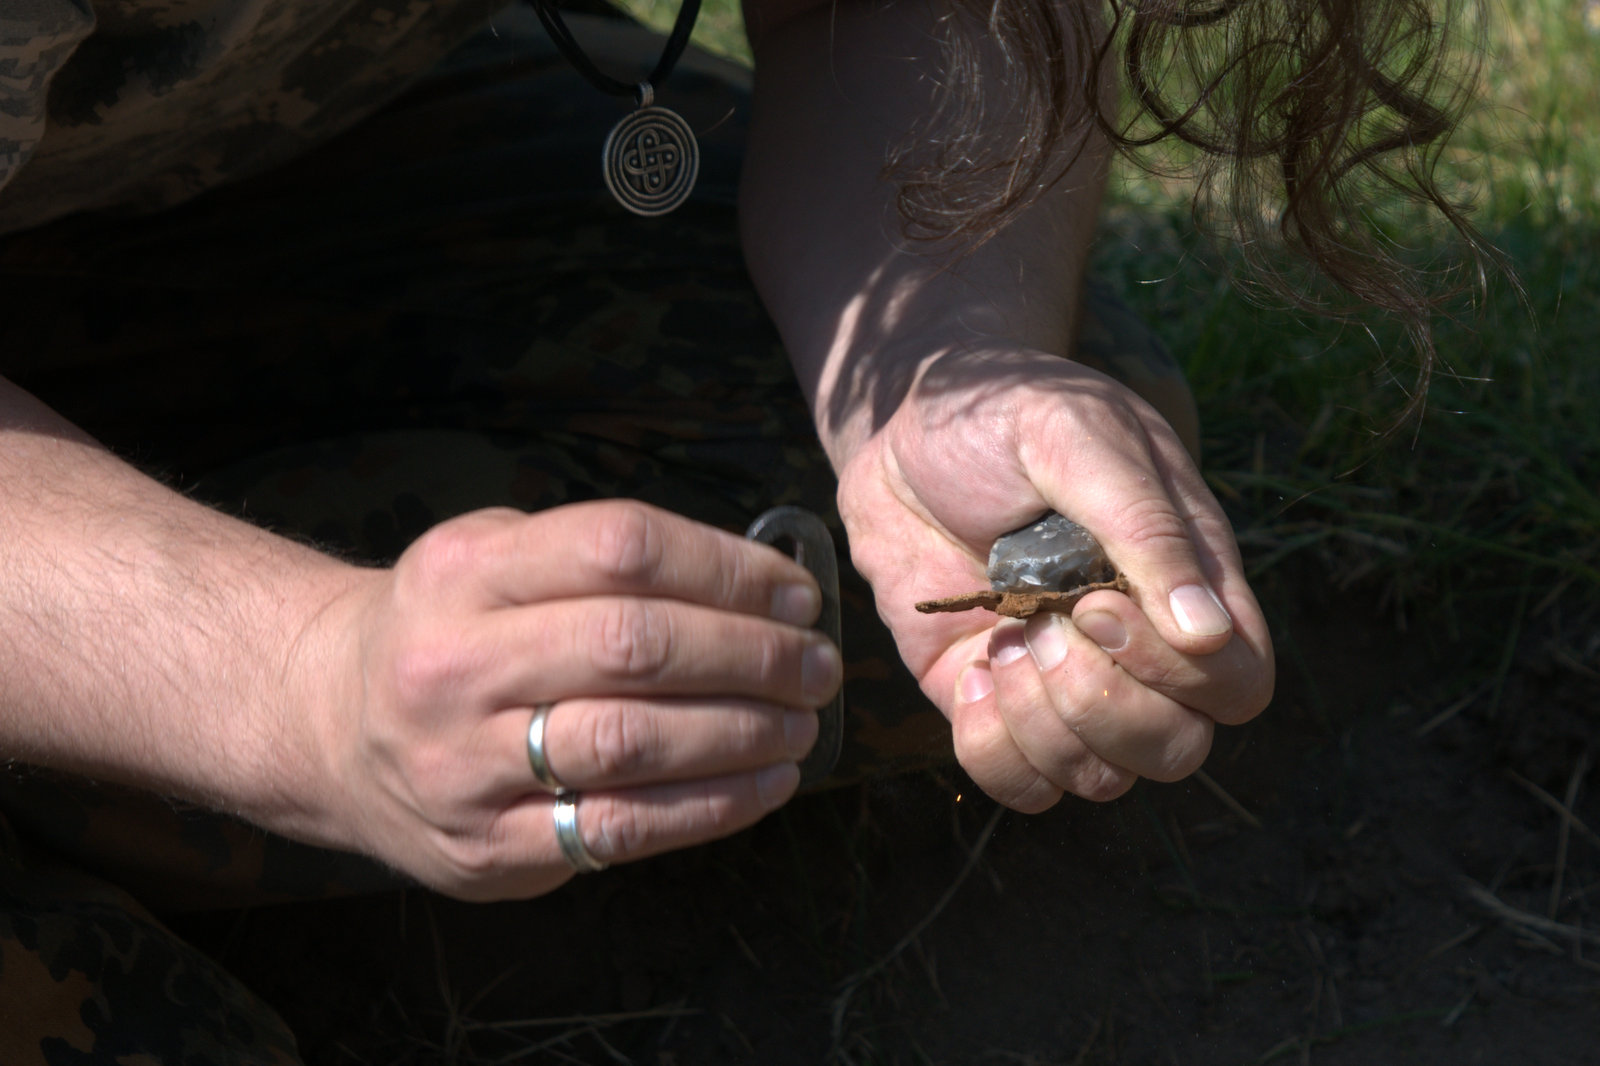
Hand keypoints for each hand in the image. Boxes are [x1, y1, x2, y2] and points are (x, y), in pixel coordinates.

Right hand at [299, 501, 840, 899]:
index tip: (795, 591)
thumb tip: (758, 580)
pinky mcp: (486, 848)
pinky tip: (766, 783)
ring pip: (631, 743)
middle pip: (634, 645)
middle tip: (818, 663)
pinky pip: (618, 828)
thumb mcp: (489, 556)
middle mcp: (455, 664)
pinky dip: (710, 807)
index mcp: (466, 571)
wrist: (326, 725)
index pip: (620, 548)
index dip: (727, 568)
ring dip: (742, 731)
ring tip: (803, 722)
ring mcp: (464, 765)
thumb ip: (596, 556)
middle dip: (752, 653)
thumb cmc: (447, 628)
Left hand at [836, 345, 1273, 811]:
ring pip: (1101, 780)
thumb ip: (1145, 528)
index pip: (1239, 684)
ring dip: (1044, 721)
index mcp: (1186, 583)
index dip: (1185, 675)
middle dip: (1106, 705)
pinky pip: (1019, 783)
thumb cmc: (1006, 414)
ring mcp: (1064, 684)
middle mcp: (1138, 650)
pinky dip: (992, 746)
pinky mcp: (993, 704)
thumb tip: (1208, 634)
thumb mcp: (1076, 438)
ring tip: (1004, 636)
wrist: (901, 427)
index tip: (1098, 605)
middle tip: (1044, 626)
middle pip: (1177, 749)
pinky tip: (971, 670)